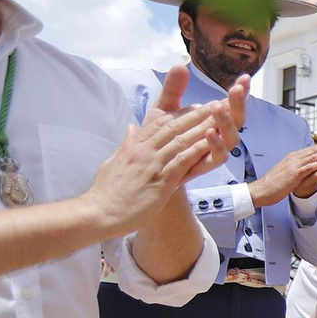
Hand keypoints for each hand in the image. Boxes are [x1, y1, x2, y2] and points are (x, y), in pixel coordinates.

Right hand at [86, 77, 239, 232]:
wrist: (97, 213)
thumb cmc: (105, 192)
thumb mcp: (114, 161)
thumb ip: (126, 144)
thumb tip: (131, 128)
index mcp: (134, 146)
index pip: (158, 124)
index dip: (179, 114)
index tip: (196, 106)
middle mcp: (143, 151)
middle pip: (173, 127)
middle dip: (196, 115)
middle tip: (215, 104)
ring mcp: (152, 165)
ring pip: (180, 140)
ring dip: (202, 128)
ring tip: (220, 118)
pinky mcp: (160, 182)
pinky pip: (182, 162)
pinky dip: (198, 150)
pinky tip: (212, 143)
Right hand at [250, 144, 316, 207]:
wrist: (260, 190)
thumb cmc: (274, 183)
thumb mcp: (288, 171)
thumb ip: (298, 165)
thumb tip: (306, 164)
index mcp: (295, 157)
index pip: (315, 148)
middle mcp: (296, 157)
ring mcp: (295, 164)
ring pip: (316, 155)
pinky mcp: (294, 174)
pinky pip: (309, 167)